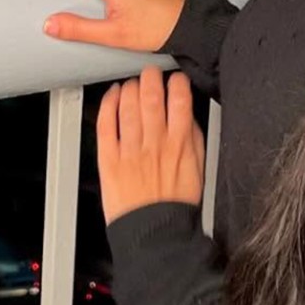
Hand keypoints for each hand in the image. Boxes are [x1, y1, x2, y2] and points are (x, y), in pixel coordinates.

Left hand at [97, 65, 204, 224]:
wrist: (154, 231)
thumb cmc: (176, 203)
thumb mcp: (199, 167)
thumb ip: (193, 138)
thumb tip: (188, 115)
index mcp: (179, 144)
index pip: (180, 100)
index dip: (178, 83)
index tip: (176, 79)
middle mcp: (155, 143)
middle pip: (151, 97)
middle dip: (151, 77)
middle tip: (151, 72)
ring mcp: (130, 150)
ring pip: (128, 106)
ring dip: (131, 87)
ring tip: (133, 83)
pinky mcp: (110, 159)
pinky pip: (106, 124)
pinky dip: (108, 105)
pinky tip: (112, 95)